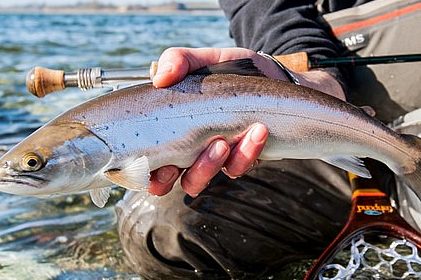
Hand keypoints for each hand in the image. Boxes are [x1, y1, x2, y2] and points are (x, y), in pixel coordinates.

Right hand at [148, 47, 344, 196]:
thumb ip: (180, 60)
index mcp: (169, 126)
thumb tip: (158, 75)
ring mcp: (213, 158)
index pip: (142, 155)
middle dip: (165, 177)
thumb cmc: (237, 72)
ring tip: (223, 141)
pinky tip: (257, 131)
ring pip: (196, 180)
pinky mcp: (240, 162)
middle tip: (174, 164)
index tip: (148, 162)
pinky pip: (235, 169)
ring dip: (206, 165)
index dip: (139, 168)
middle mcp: (185, 148)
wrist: (281, 82)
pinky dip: (245, 153)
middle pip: (162, 180)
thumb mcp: (207, 59)